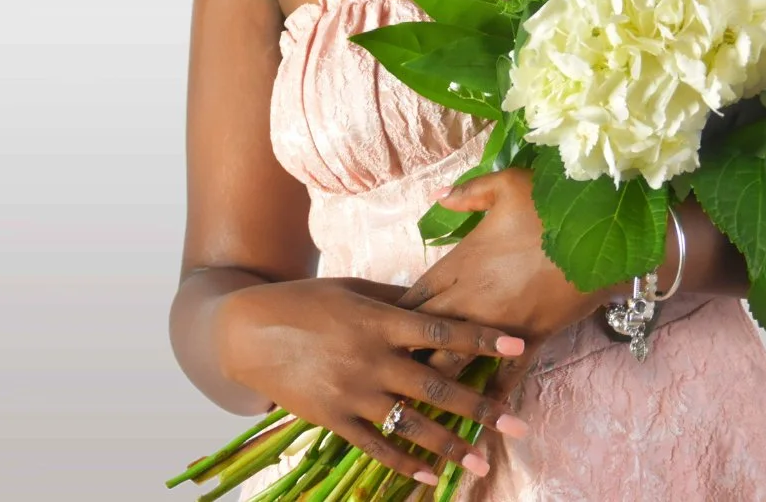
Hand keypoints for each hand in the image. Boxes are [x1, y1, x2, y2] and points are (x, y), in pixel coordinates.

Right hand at [217, 275, 527, 484]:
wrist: (247, 332)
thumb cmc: (307, 301)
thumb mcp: (355, 289)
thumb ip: (397, 299)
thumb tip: (439, 300)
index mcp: (381, 321)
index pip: (443, 331)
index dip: (482, 338)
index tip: (518, 344)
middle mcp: (372, 359)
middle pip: (437, 388)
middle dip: (481, 407)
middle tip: (516, 423)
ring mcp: (353, 394)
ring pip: (411, 425)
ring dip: (450, 446)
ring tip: (482, 462)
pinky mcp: (334, 420)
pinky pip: (376, 447)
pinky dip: (405, 464)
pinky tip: (432, 476)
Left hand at [398, 169, 611, 400]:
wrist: (602, 237)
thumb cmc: (553, 206)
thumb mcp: (509, 184)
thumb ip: (469, 192)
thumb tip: (437, 195)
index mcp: (461, 263)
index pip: (415, 296)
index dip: (395, 313)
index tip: (380, 327)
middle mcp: (472, 299)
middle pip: (423, 335)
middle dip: (405, 352)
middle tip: (387, 369)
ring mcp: (500, 325)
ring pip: (455, 362)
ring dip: (436, 378)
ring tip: (417, 399)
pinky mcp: (530, 340)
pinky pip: (506, 376)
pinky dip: (493, 395)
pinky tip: (481, 418)